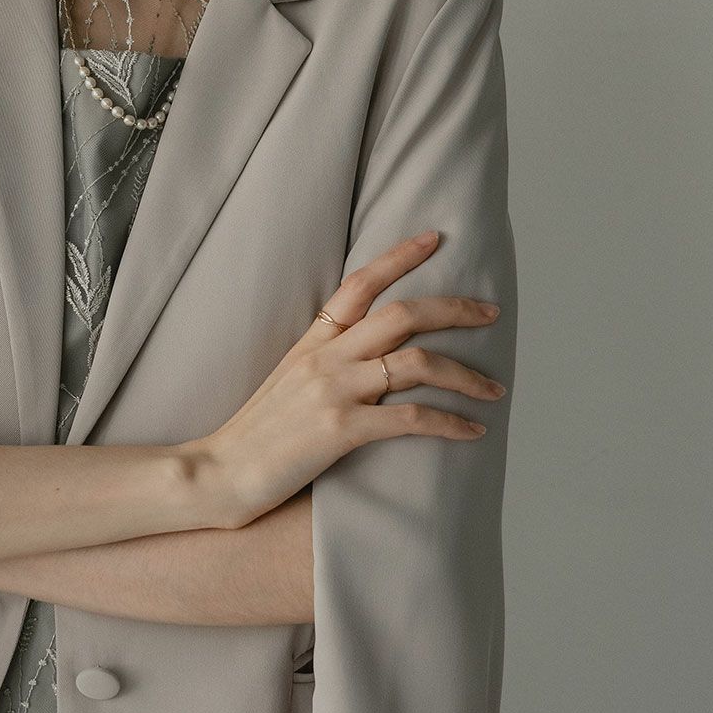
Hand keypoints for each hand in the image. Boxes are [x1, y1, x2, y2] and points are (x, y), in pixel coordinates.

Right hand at [189, 230, 505, 527]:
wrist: (218, 472)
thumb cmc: (255, 435)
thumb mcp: (287, 382)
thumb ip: (325, 362)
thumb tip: (370, 357)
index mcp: (311, 342)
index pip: (359, 284)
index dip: (399, 257)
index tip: (434, 239)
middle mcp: (325, 357)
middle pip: (402, 315)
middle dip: (455, 310)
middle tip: (490, 312)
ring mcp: (333, 390)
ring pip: (416, 362)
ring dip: (465, 375)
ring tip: (494, 389)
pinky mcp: (340, 430)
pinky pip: (411, 418)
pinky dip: (450, 422)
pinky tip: (472, 430)